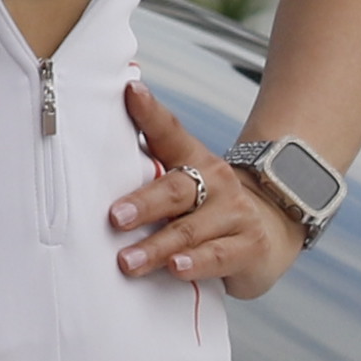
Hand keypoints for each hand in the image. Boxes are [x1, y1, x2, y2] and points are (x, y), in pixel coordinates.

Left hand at [109, 79, 298, 294]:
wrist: (270, 231)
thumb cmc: (207, 210)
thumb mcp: (183, 187)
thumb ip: (148, 178)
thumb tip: (89, 175)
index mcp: (193, 159)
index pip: (169, 131)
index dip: (150, 111)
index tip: (131, 92)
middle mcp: (216, 180)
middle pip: (176, 189)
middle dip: (145, 204)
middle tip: (115, 217)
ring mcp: (236, 213)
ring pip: (190, 229)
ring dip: (157, 246)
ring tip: (128, 260)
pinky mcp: (250, 245)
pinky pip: (218, 256)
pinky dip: (195, 262)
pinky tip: (177, 268)